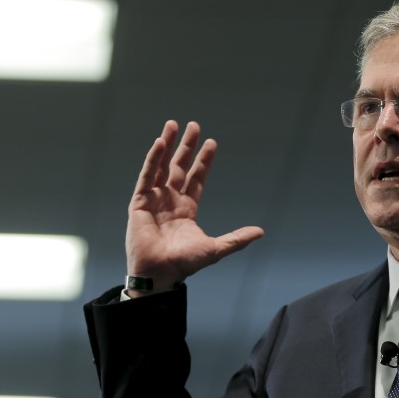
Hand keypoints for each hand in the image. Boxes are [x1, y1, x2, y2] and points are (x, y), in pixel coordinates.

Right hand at [125, 120, 264, 294]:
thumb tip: (260, 232)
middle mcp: (169, 201)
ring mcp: (153, 200)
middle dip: (186, 146)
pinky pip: (146, 176)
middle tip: (194, 125)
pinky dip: (153, 159)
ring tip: (173, 124)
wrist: (160, 273)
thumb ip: (236, 238)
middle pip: (179, 167)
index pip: (196, 179)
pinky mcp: (138, 202)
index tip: (212, 142)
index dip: (203, 161)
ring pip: (161, 166)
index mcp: (186, 210)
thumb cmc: (184, 264)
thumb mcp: (215, 248)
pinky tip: (160, 143)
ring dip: (167, 145)